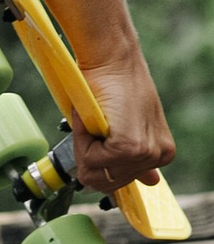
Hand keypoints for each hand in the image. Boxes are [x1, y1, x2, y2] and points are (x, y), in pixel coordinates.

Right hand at [73, 52, 177, 194]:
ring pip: (94, 172)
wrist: (111, 60)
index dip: (99, 162)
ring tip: (96, 120)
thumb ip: (138, 158)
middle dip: (91, 156)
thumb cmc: (114, 87)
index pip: (118, 182)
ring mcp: (145, 153)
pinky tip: (94, 118)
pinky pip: (90, 160)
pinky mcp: (129, 147)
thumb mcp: (131, 127)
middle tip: (97, 125)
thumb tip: (151, 181)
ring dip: (84, 146)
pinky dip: (82, 139)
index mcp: (161, 153)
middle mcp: (158, 156)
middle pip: (104, 182)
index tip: (101, 136)